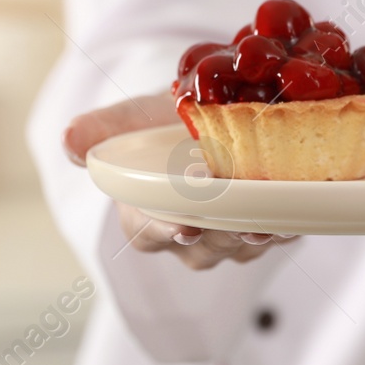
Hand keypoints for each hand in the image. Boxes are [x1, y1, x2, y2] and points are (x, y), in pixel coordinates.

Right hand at [64, 94, 293, 270]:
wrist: (212, 116)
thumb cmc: (166, 120)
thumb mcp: (137, 116)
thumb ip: (107, 127)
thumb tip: (68, 140)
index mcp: (143, 212)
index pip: (146, 233)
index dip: (164, 231)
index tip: (184, 226)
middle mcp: (183, 234)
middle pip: (200, 247)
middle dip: (221, 235)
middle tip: (240, 222)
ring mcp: (223, 238)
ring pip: (236, 249)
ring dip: (255, 237)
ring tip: (270, 221)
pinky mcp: (259, 230)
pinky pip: (272, 239)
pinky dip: (285, 228)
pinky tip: (296, 216)